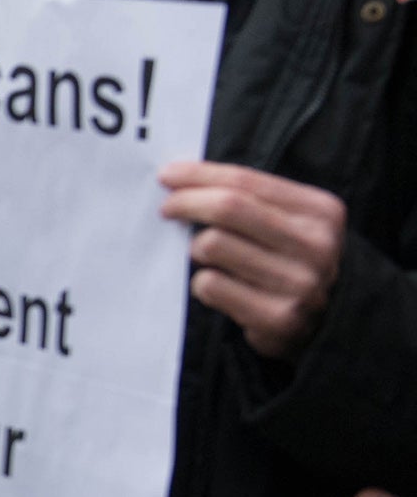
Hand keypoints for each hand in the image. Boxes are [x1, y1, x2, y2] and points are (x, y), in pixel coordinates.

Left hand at [158, 161, 344, 360]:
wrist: (330, 321)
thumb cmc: (292, 261)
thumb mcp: (290, 222)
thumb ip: (249, 199)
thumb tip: (180, 178)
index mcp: (321, 212)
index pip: (246, 181)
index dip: (199, 176)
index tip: (167, 175)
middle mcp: (316, 246)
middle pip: (228, 208)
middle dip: (186, 203)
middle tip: (167, 209)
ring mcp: (299, 284)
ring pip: (212, 246)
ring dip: (195, 249)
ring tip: (207, 256)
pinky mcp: (277, 318)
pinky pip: (210, 285)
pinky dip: (202, 283)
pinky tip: (218, 287)